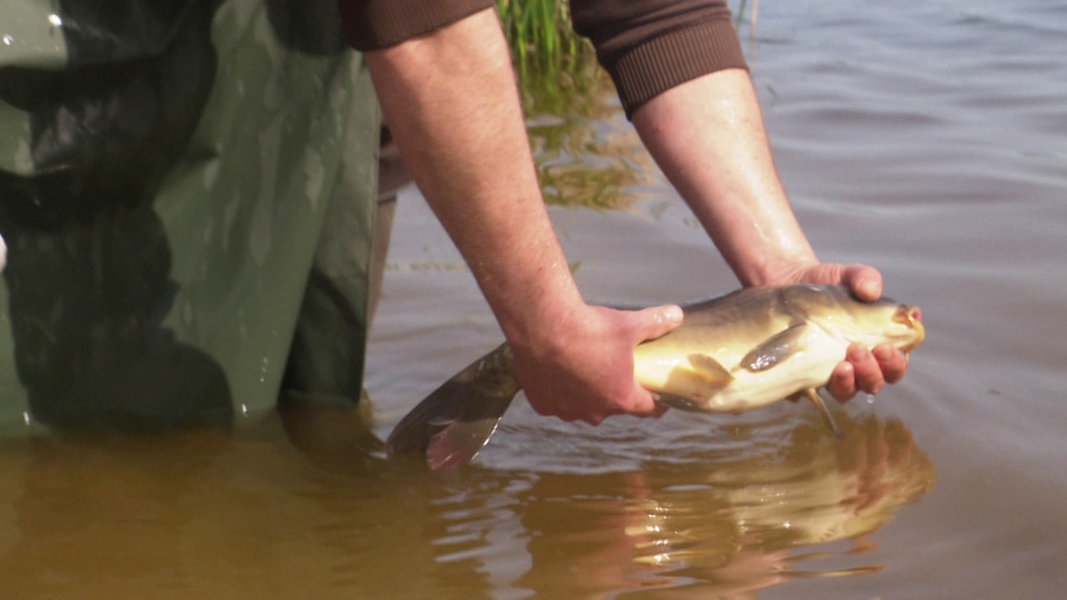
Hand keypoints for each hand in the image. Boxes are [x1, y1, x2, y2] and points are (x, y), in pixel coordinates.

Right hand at [509, 304, 682, 423]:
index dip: (654, 402)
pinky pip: (554, 402)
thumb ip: (655, 323)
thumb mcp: (629, 324)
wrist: (542, 327)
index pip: (647, 409)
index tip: (656, 395)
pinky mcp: (542, 404)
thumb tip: (677, 314)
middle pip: (612, 407)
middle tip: (612, 372)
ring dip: (584, 395)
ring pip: (580, 407)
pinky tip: (555, 373)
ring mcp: (566, 410)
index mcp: (622, 397)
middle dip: (614, 393)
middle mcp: (595, 411)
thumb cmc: (589, 329)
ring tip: (581, 371)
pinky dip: (556, 391)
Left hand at [766, 262, 912, 402]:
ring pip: (846, 392)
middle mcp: (855, 365)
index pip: (894, 365)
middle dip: (871, 372)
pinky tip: (811, 373)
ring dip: (848, 383)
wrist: (784, 283)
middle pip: (873, 383)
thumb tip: (872, 290)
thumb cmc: (824, 283)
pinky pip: (807, 390)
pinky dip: (811, 386)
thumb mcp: (846, 275)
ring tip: (842, 365)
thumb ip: (863, 277)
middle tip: (859, 350)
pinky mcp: (801, 375)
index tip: (886, 347)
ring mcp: (827, 372)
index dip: (895, 362)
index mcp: (875, 345)